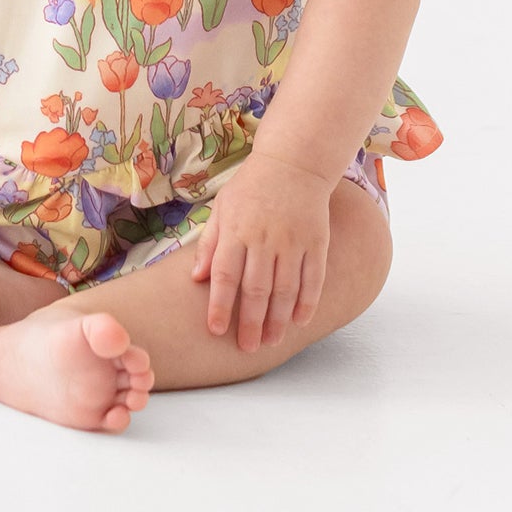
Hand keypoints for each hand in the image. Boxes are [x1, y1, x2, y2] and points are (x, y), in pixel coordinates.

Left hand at [190, 154, 331, 350]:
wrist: (293, 162)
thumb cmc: (252, 187)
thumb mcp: (223, 207)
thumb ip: (210, 243)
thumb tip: (195, 278)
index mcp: (237, 230)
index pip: (226, 275)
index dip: (220, 306)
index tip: (217, 330)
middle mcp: (264, 237)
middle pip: (256, 289)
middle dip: (251, 323)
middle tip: (248, 348)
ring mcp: (293, 240)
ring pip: (285, 289)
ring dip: (278, 320)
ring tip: (272, 341)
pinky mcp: (316, 240)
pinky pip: (313, 278)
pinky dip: (308, 302)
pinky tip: (300, 321)